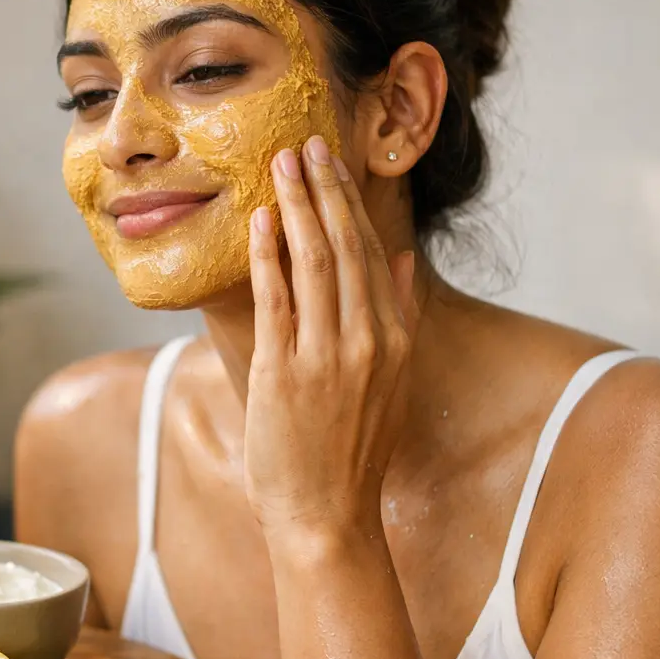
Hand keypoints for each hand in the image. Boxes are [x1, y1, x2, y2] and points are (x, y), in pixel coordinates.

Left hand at [244, 136, 417, 536]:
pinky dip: (268, 256)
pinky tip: (259, 221)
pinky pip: (276, 300)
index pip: (370, 253)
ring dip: (297, 207)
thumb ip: (399, 315)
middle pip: (344, 247)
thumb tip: (400, 258)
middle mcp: (368, 341)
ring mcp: (327, 356)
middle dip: (323, 189)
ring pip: (314, 263)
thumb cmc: (351, 451)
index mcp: (395, 339)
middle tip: (304, 142)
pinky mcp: (285, 372)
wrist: (328, 516)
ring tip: (280, 164)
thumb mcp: (392, 382)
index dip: (349, 202)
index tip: (332, 162)